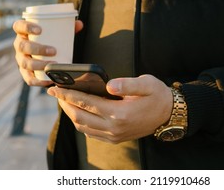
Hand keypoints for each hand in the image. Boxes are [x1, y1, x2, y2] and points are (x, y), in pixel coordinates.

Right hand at [12, 19, 82, 85]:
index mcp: (24, 32)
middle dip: (37, 49)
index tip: (39, 30)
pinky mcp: (25, 73)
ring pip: (25, 63)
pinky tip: (48, 80)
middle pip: (22, 46)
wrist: (45, 54)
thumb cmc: (50, 39)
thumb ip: (68, 27)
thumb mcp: (57, 32)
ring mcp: (21, 59)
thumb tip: (79, 24)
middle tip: (53, 51)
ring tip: (54, 64)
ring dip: (39, 65)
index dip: (26, 27)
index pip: (19, 26)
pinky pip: (29, 79)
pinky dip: (38, 81)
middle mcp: (19, 45)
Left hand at [47, 74, 172, 143]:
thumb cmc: (157, 95)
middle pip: (80, 117)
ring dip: (70, 114)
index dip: (68, 94)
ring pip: (83, 127)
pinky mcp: (115, 138)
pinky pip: (91, 133)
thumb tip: (108, 85)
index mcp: (120, 113)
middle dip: (64, 104)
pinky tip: (78, 113)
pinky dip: (80, 123)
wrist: (168, 114)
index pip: (86, 103)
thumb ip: (127, 84)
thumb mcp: (146, 83)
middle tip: (54, 93)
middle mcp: (114, 127)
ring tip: (64, 101)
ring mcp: (114, 135)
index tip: (54, 88)